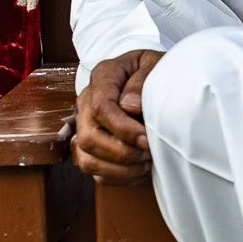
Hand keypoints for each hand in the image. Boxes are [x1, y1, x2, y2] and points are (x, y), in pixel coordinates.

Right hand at [74, 49, 163, 183]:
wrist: (153, 75)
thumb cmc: (156, 69)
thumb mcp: (156, 65)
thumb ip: (142, 82)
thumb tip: (129, 107)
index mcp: (103, 76)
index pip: (101, 108)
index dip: (123, 128)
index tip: (146, 139)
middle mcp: (87, 102)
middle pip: (89, 137)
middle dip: (121, 152)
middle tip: (149, 152)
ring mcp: (86, 125)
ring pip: (87, 159)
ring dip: (120, 168)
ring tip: (147, 162)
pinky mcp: (91, 145)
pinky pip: (95, 171)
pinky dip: (119, 177)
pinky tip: (141, 169)